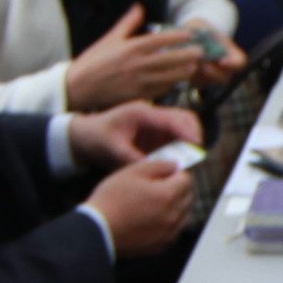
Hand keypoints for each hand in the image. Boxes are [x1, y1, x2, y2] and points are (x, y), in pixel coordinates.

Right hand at [62, 8, 206, 110]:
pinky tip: (177, 81)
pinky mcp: (138, 97)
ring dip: (183, 72)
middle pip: (170, 59)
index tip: (190, 34)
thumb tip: (139, 7)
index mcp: (130, 48)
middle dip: (188, 55)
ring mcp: (139, 82)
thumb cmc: (94, 61)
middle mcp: (137, 65)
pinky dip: (170, 85)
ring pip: (169, 77)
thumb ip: (128, 23)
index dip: (177, 36)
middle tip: (201, 52)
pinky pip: (160, 91)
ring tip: (194, 66)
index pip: (160, 40)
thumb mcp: (110, 38)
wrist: (78, 87)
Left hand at [69, 101, 205, 169]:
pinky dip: (182, 146)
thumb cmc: (97, 137)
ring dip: (190, 140)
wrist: (85, 134)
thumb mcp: (112, 150)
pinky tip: (180, 160)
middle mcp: (152, 113)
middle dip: (195, 134)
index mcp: (141, 113)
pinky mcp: (156, 131)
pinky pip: (176, 136)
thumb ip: (133, 159)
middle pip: (184, 117)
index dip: (187, 131)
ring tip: (190, 159)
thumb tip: (155, 169)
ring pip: (183, 125)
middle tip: (197, 155)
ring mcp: (155, 122)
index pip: (172, 118)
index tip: (198, 146)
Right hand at [86, 154, 196, 256]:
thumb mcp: (133, 172)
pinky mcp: (161, 245)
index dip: (175, 173)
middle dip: (178, 189)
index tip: (164, 174)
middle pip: (188, 198)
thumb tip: (174, 165)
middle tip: (158, 187)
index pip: (187, 180)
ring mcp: (169, 233)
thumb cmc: (111, 200)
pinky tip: (152, 219)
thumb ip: (159, 165)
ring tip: (155, 204)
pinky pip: (174, 232)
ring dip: (175, 207)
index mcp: (169, 195)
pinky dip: (169, 224)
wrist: (97, 230)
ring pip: (184, 216)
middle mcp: (174, 215)